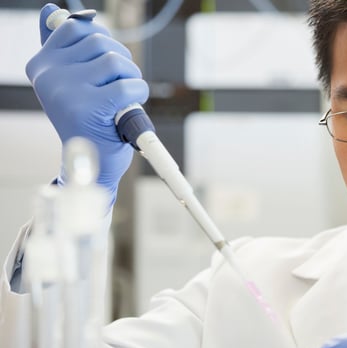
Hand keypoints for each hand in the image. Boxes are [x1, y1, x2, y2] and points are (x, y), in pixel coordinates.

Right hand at [25, 3, 148, 205]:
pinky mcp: (90, 107)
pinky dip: (139, 94)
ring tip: (125, 97)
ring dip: (132, 77)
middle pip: (100, 42)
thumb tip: (51, 9)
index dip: (102, 39)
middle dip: (121, 60)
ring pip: (116, 61)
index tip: (107, 63)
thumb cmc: (86, 121)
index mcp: (41, 65)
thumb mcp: (70, 82)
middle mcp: (48, 75)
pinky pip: (128, 85)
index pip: (76, 27)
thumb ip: (62, 48)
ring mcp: (67, 91)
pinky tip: (131, 106)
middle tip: (121, 83)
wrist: (91, 166)